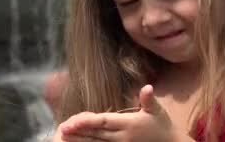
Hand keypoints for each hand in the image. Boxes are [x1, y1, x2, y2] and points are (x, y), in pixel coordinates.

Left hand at [58, 85, 179, 141]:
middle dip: (79, 131)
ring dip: (80, 139)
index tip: (73, 120)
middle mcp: (122, 137)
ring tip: (64, 136)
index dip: (87, 122)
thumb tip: (147, 87)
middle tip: (62, 128)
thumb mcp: (157, 110)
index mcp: (129, 124)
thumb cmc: (162, 125)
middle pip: (96, 134)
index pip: (104, 122)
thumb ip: (149, 99)